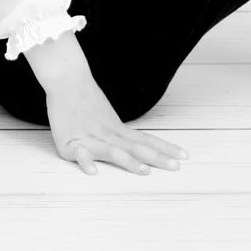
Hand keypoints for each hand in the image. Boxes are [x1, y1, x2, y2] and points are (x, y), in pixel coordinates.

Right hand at [44, 80, 187, 176]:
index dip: (165, 149)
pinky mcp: (71, 143)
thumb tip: (133, 144)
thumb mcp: (107, 117)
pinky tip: (93, 171)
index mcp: (118, 130)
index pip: (146, 141)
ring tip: (144, 171)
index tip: (184, 156)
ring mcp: (91, 139)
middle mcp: (109, 135)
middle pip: (137, 148)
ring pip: (114, 152)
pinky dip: (86, 162)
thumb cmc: (84, 98)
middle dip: (158, 158)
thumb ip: (118, 133)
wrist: (66, 78)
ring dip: (130, 162)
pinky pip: (79, 154)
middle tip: (176, 167)